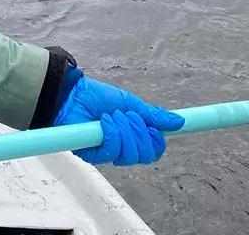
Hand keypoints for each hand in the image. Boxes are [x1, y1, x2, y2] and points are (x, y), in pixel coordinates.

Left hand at [53, 70, 184, 165]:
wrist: (70, 93)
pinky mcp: (92, 155)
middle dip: (140, 132)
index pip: (154, 150)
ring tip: (112, 115)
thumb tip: (178, 121)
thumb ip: (152, 115)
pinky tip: (103, 122)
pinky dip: (112, 134)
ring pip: (131, 154)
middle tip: (128, 115)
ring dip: (124, 130)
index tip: (155, 127)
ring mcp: (106, 153)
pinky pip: (112, 151)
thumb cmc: (95, 96)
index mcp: (131, 136)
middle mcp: (121, 148)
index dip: (157, 140)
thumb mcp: (129, 103)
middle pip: (145, 155)